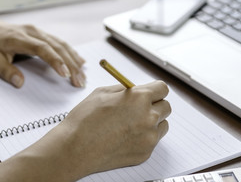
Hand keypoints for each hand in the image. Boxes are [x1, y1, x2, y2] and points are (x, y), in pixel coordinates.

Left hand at [0, 11, 85, 87]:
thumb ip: (5, 71)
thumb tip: (20, 83)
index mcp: (19, 38)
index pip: (42, 49)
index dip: (55, 61)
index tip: (65, 74)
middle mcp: (32, 32)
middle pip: (57, 47)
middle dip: (71, 65)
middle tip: (80, 81)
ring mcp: (39, 32)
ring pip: (61, 44)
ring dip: (74, 60)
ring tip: (83, 75)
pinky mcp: (42, 34)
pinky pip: (60, 43)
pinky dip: (71, 53)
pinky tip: (80, 61)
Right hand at [56, 80, 170, 178]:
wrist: (75, 148)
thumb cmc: (85, 119)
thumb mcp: (103, 92)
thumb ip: (124, 90)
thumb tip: (135, 90)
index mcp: (139, 98)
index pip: (162, 89)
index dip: (155, 90)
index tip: (150, 92)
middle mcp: (148, 117)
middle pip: (166, 107)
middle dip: (155, 104)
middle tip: (139, 108)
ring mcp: (148, 137)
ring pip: (162, 124)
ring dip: (152, 122)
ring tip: (131, 124)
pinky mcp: (145, 153)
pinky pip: (152, 140)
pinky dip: (144, 137)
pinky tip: (125, 136)